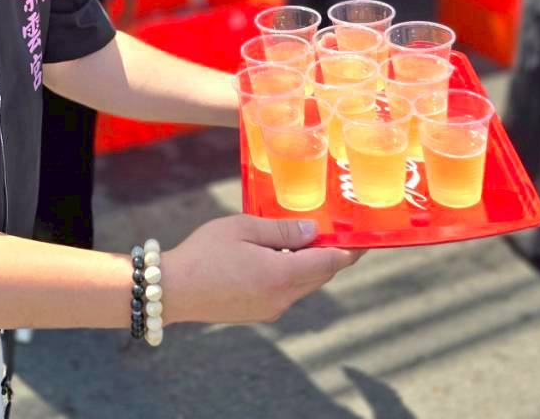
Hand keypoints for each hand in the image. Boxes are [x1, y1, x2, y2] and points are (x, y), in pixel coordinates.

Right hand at [164, 214, 359, 325]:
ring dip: (311, 264)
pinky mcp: (259, 313)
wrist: (174, 290)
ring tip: (307, 237)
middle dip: (333, 254)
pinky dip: (292, 273)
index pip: (330, 263)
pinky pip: (287, 291)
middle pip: (320, 275)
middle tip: (339, 232)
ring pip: (304, 284)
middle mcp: (283, 298)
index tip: (365, 238)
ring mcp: (271, 309)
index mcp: (282, 275)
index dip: (350, 250)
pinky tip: (279, 255)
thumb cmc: (205, 252)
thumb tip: (313, 231)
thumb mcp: (243, 228)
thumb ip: (281, 231)